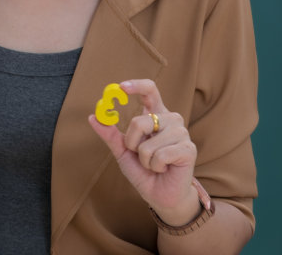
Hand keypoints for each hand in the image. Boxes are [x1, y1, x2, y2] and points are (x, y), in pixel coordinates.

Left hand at [86, 79, 201, 223]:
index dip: (136, 86)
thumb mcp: (123, 152)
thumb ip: (110, 134)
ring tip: (155, 164)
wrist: (160, 196)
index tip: (121, 88)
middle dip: (131, 143)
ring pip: (148, 143)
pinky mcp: (189, 149)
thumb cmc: (144, 172)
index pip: (150, 90)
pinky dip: (155, 166)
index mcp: (156, 116)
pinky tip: (164, 169)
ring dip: (145, 159)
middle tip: (139, 154)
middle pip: (140, 120)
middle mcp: (171, 120)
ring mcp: (182, 133)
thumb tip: (93, 116)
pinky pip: (160, 155)